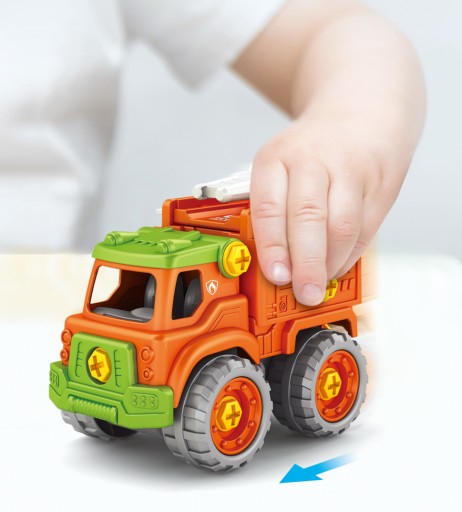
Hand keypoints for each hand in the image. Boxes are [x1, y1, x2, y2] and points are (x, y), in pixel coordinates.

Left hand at [251, 113, 407, 305]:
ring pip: (341, 226)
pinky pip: (365, 229)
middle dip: (306, 263)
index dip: (272, 246)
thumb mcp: (279, 166)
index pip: (269, 206)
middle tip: (303, 293)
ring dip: (330, 263)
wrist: (362, 112)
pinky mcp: (379, 184)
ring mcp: (350, 171)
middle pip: (309, 217)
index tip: (275, 276)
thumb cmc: (313, 149)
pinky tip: (338, 265)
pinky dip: (350, 254)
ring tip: (319, 284)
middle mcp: (313, 160)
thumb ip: (273, 208)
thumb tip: (273, 264)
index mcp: (277, 157)